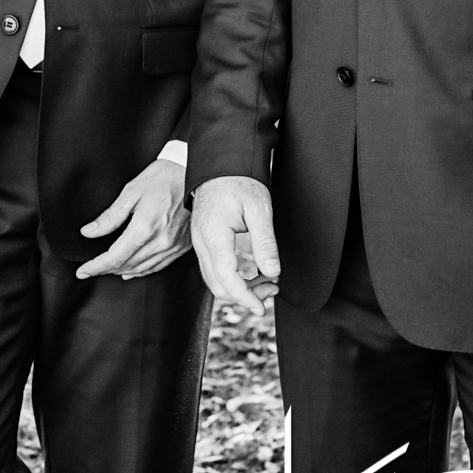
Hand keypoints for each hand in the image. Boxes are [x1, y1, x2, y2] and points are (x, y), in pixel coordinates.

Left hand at [78, 157, 189, 279]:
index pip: (115, 257)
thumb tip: (89, 232)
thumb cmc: (165, 178)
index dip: (96, 267)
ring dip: (121, 272)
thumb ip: (110, 217)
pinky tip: (132, 271)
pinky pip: (157, 266)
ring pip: (141, 269)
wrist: (195, 176)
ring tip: (107, 270)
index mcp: (145, 228)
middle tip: (89, 269)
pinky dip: (141, 271)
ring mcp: (172, 246)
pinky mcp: (181, 247)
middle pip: (127, 266)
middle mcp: (160, 242)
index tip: (83, 271)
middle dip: (105, 270)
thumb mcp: (131, 191)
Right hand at [190, 176, 280, 315]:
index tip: (261, 308)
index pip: (226, 278)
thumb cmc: (240, 181)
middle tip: (272, 290)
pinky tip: (253, 273)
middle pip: (218, 285)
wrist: (221, 163)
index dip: (244, 298)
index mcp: (214, 235)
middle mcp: (202, 243)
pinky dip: (232, 278)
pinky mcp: (204, 241)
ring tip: (268, 282)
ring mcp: (200, 242)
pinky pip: (213, 269)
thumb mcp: (260, 209)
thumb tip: (272, 272)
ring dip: (239, 288)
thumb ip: (265, 242)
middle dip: (245, 295)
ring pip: (214, 280)